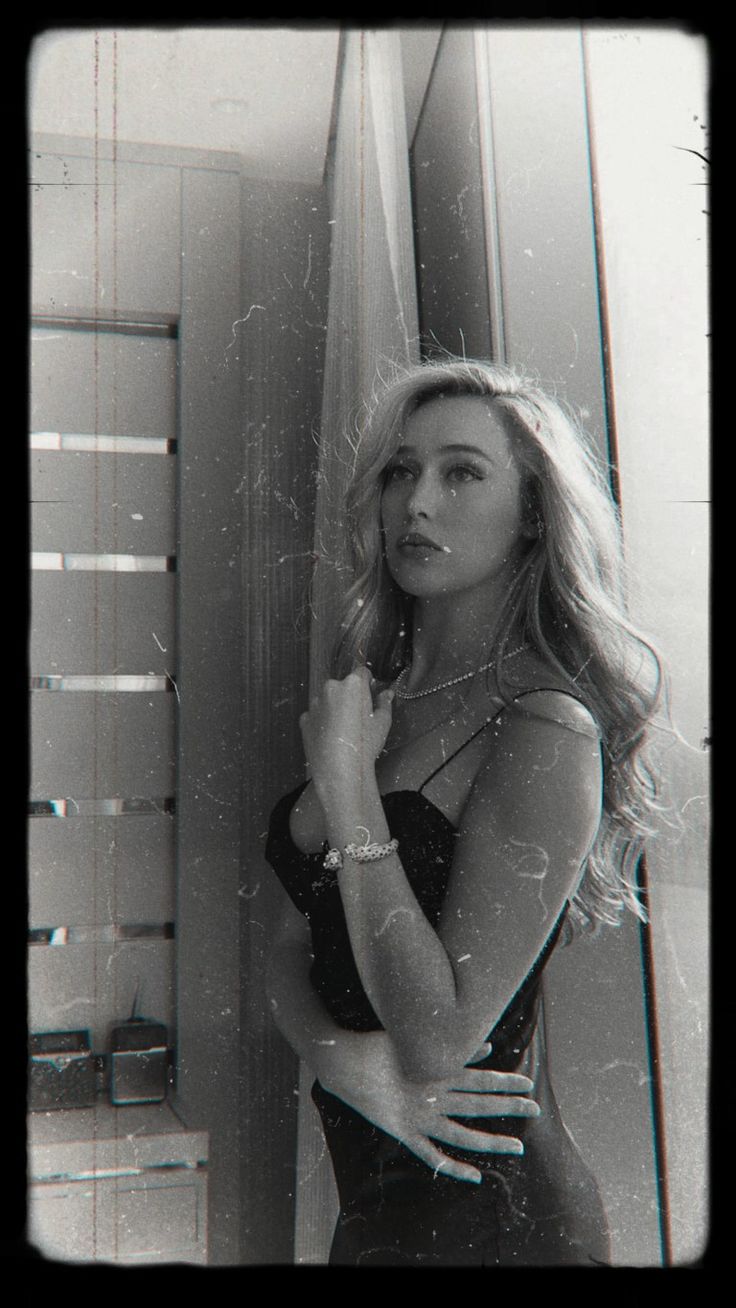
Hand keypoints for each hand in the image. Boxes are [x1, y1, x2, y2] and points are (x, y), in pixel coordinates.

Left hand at [300, 666, 393, 799]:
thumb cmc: (365, 744)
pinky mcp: (304, 719)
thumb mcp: (383, 723)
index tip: (369, 695)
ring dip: (334, 709)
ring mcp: (314, 703)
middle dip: (349, 697)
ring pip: (327, 700)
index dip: (367, 684)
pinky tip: (331, 738)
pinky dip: (322, 722)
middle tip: (358, 719)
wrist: (339, 770)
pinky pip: (316, 715)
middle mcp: (330, 688)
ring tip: (343, 731)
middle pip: (343, 686)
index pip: (362, 673)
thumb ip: (385, 704)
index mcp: (352, 685)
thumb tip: (387, 693)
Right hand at [320, 1032, 539, 1184]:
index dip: (504, 1082)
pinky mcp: (403, 1134)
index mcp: (435, 1072)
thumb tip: (485, 1047)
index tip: (527, 1084)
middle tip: (536, 1108)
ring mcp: (418, 1118)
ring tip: (517, 1148)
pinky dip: (452, 1168)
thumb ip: (451, 1048)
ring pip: (461, 1135)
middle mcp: (432, 1097)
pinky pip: (431, 1156)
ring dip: (490, 1141)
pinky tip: (474, 1176)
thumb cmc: (379, 1046)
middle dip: (508, 1106)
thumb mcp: (413, 1040)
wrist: (343, 1063)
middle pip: (478, 1104)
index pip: (479, 1078)